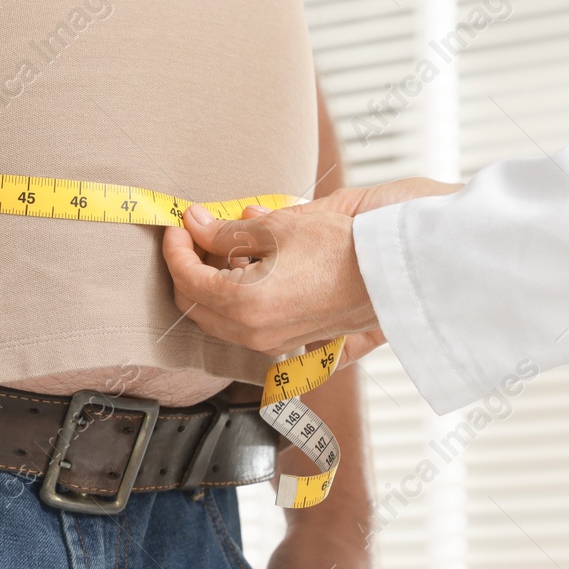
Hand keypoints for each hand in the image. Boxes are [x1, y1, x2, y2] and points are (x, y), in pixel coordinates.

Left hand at [161, 178, 460, 366]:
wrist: (393, 272)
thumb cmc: (342, 246)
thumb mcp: (277, 228)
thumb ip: (227, 231)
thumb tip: (196, 224)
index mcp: (244, 304)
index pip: (187, 279)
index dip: (176, 249)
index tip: (179, 225)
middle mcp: (253, 333)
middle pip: (196, 305)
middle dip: (188, 268)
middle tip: (194, 236)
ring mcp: (272, 343)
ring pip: (220, 318)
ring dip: (213, 284)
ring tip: (226, 247)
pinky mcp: (291, 343)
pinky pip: (247, 325)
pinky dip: (237, 298)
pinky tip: (252, 268)